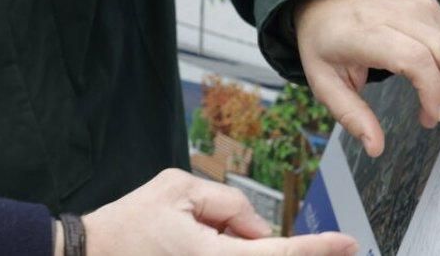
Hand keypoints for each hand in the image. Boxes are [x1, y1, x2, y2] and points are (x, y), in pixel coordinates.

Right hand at [74, 169, 357, 254]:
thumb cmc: (128, 224)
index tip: (347, 242)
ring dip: (243, 246)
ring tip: (192, 232)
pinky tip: (199, 237)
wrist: (92, 254)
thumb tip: (255, 227)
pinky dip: (227, 248)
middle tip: (252, 231)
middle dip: (269, 242)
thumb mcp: (177, 189)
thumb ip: (226, 202)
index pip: (280, 252)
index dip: (318, 249)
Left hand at [294, 0, 439, 156]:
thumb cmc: (325, 39)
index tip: (435, 116)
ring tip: (428, 107)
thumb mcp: (322, 78)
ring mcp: (413, 6)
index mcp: (363, 34)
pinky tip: (429, 77)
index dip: (430, 90)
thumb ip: (349, 113)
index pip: (411, 58)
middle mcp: (393, 15)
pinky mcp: (426, 3)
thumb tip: (376, 148)